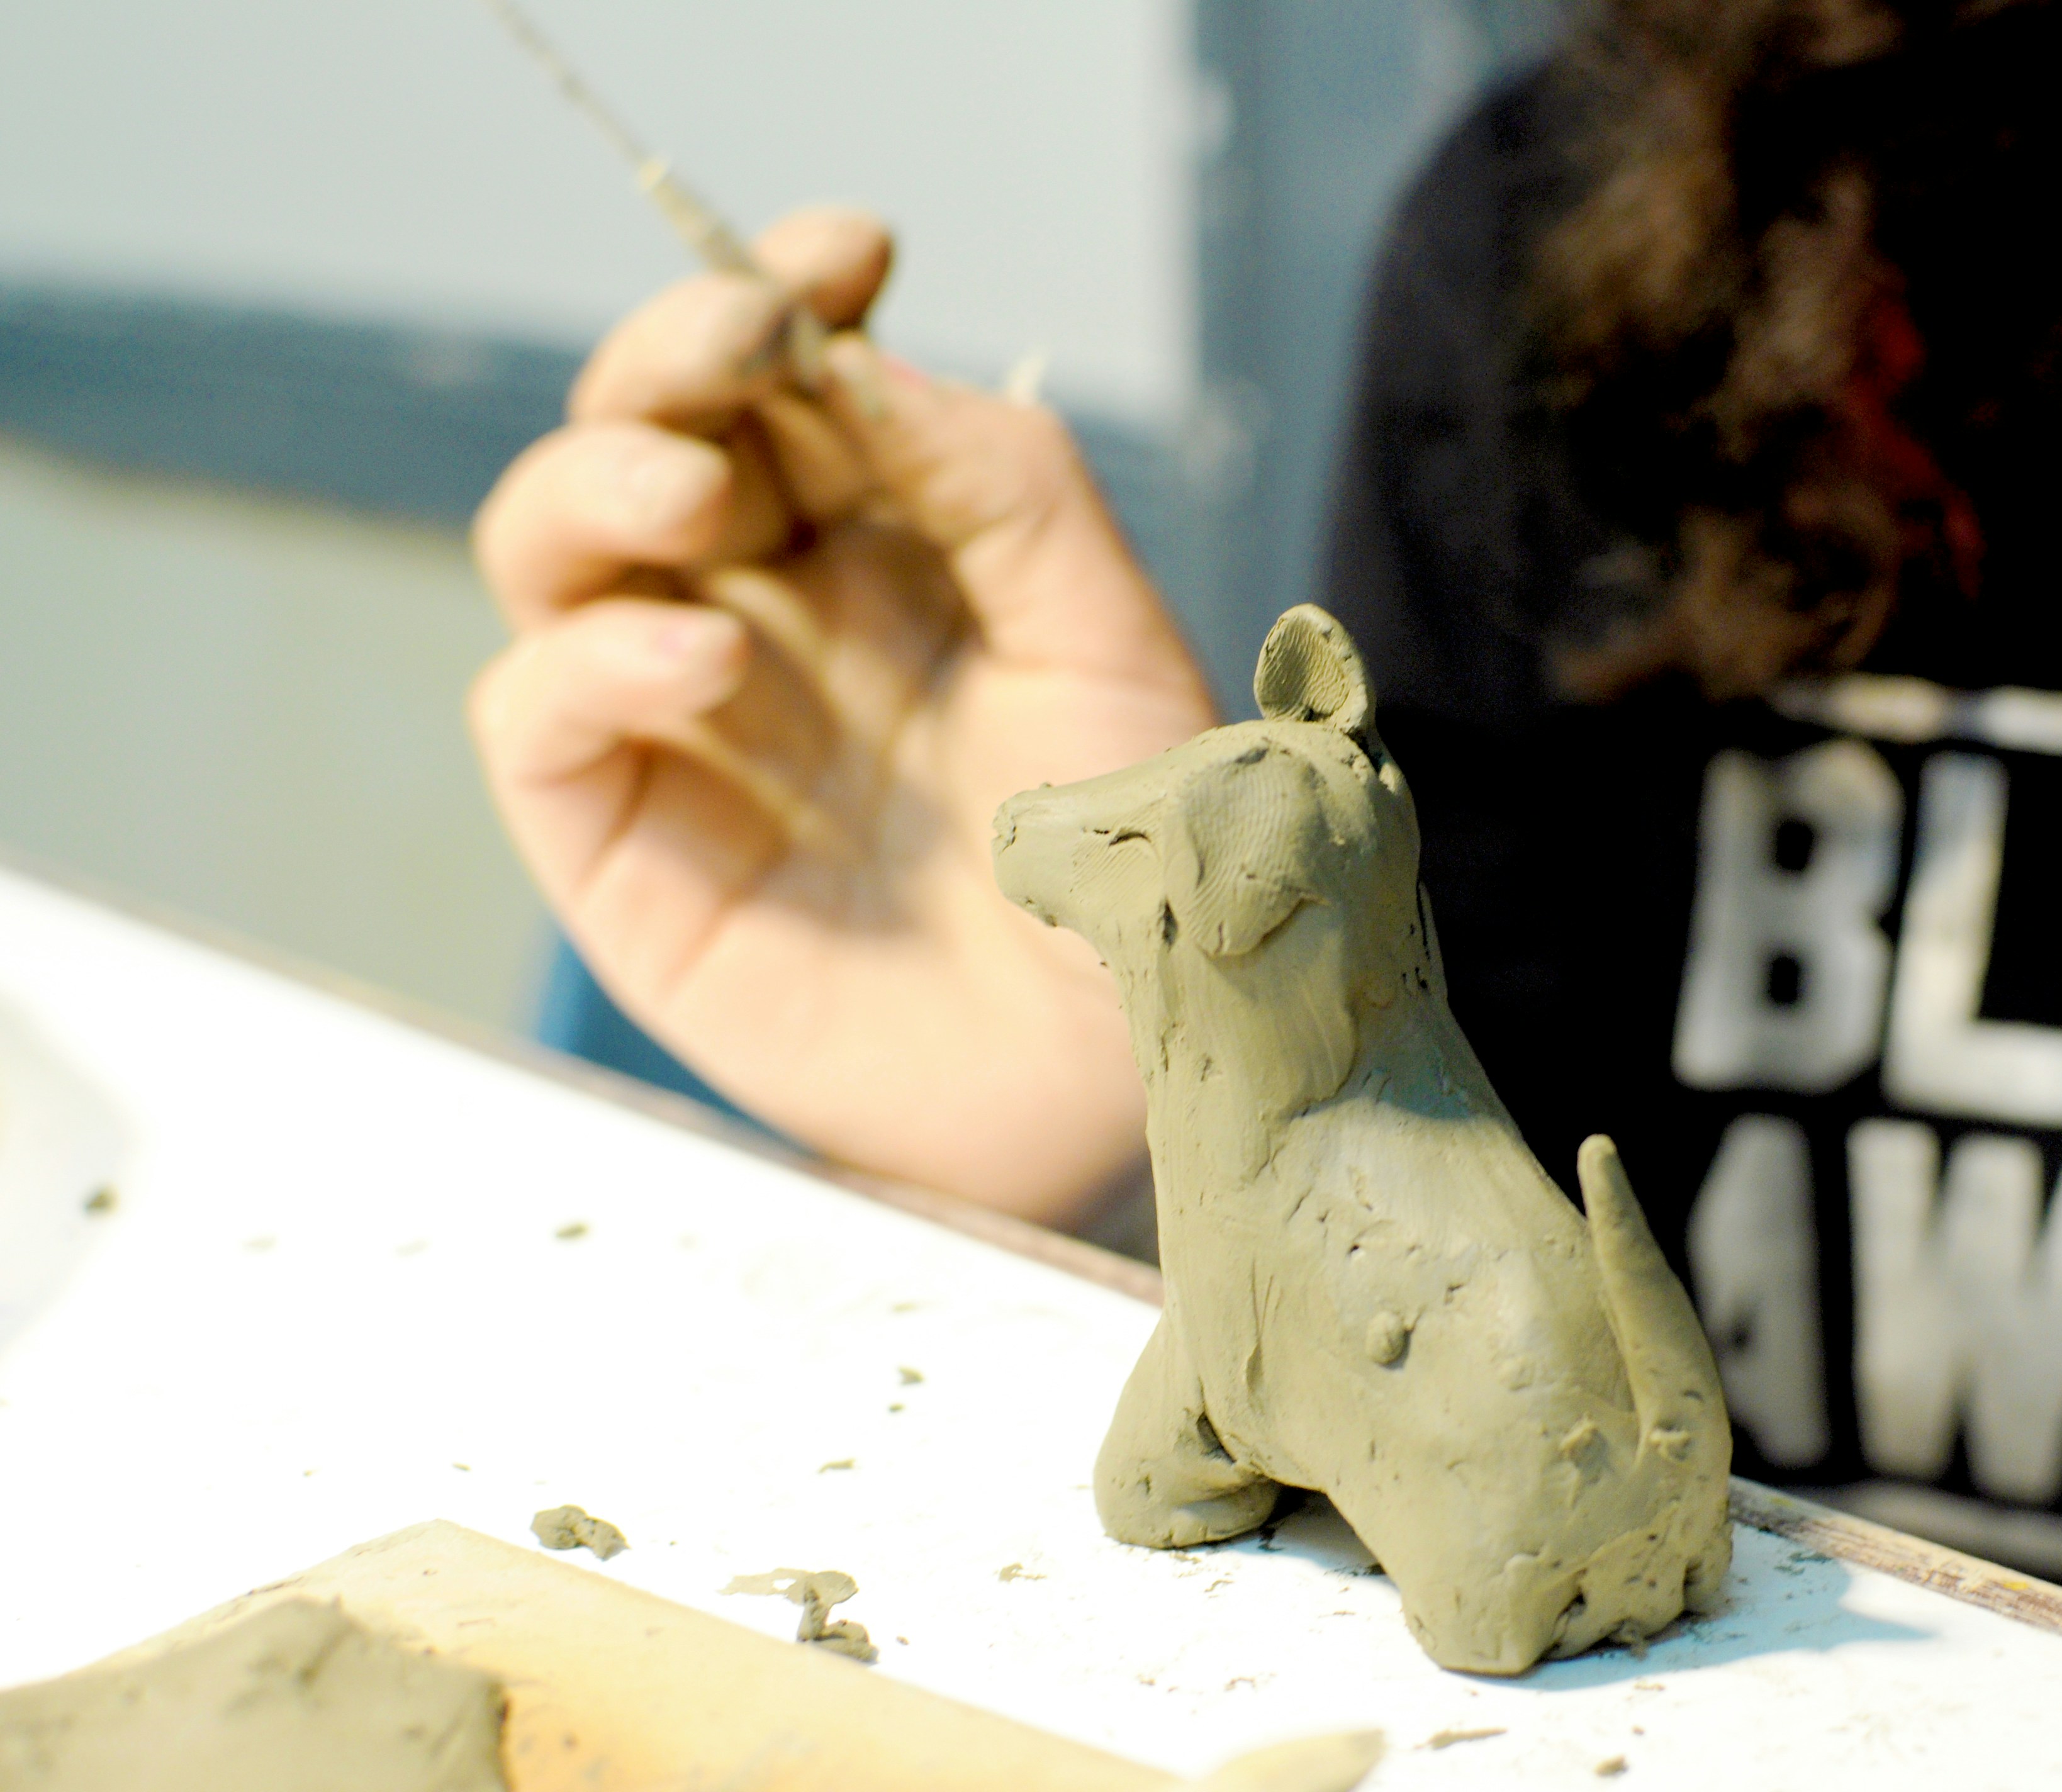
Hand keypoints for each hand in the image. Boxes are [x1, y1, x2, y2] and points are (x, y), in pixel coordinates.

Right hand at [467, 207, 1213, 1227]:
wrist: (1126, 1073)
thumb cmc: (1136, 866)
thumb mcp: (1113, 647)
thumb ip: (1009, 492)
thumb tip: (874, 363)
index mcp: (888, 555)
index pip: (792, 385)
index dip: (791, 295)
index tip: (844, 254)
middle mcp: (772, 617)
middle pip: (649, 433)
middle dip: (676, 359)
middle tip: (744, 340)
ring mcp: (687, 726)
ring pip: (554, 547)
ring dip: (602, 482)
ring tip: (696, 492)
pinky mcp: (628, 847)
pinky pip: (537, 717)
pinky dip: (590, 662)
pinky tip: (703, 663)